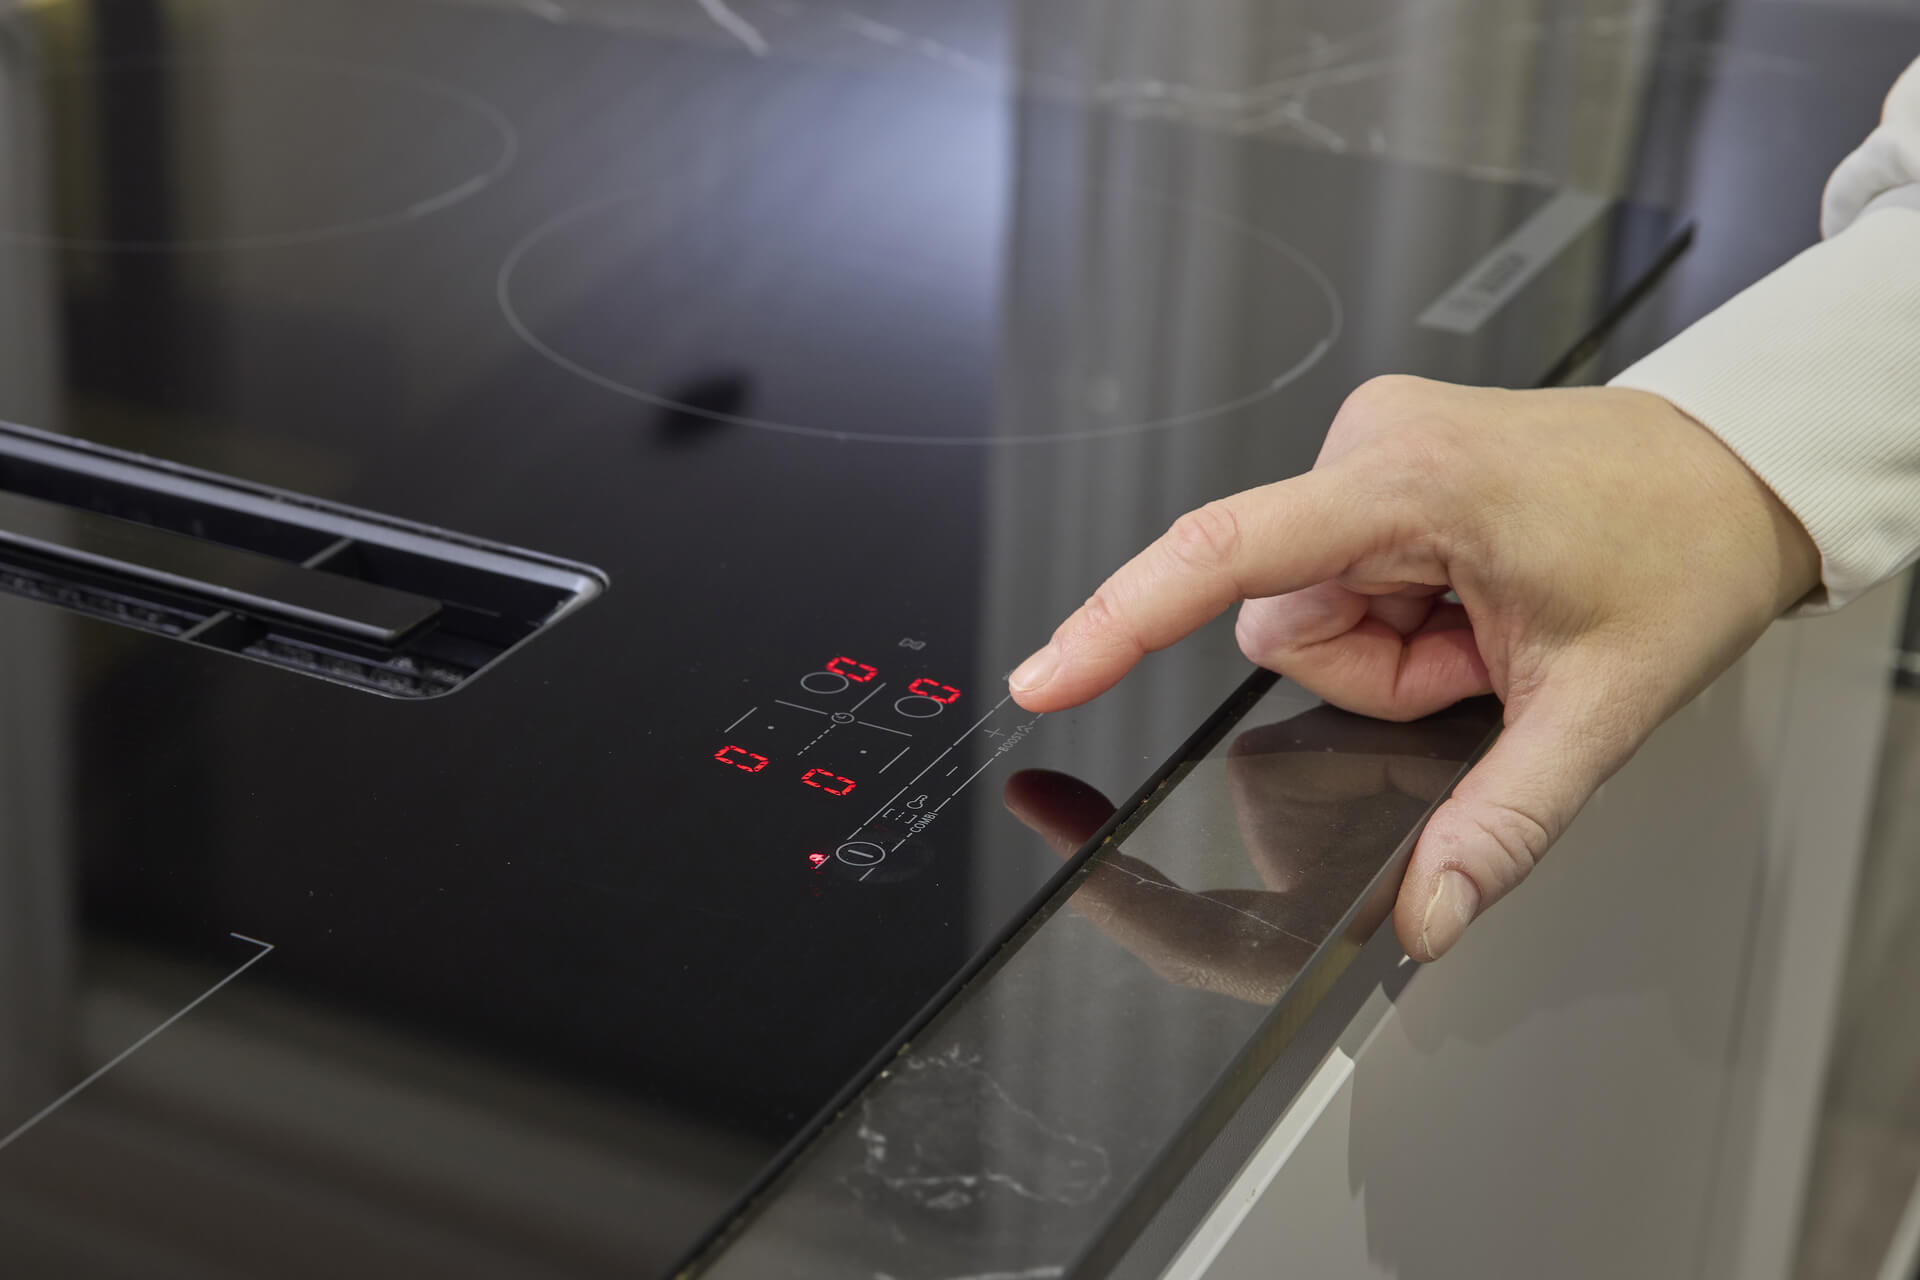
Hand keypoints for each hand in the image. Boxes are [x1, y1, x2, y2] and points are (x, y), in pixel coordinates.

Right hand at [1007, 377, 1820, 960]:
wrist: (1737, 470)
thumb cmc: (1681, 549)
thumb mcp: (1599, 707)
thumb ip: (1502, 821)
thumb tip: (1425, 915)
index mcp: (1411, 484)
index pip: (1226, 558)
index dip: (1119, 621)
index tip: (1048, 677)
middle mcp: (1371, 445)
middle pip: (1283, 620)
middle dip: (1371, 672)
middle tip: (1480, 658)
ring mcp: (1371, 448)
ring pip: (1309, 606)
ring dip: (1388, 647)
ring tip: (1487, 624)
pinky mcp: (1376, 462)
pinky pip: (1338, 575)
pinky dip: (1397, 613)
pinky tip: (1472, 595)